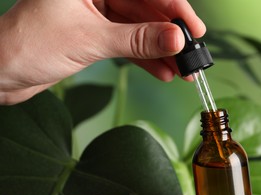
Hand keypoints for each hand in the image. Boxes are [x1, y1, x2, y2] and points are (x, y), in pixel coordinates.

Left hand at [0, 0, 205, 103]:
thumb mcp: (90, 39)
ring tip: (182, 71)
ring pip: (139, 30)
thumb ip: (136, 39)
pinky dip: (145, 60)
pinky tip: (162, 73)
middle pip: (146, 10)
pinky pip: (128, 45)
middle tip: (191, 56)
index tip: (193, 29)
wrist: (2, 73)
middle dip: (170, 36)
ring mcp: (97, 15)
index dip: (174, 7)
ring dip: (162, 52)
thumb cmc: (28, 45)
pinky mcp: (96, 36)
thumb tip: (175, 39)